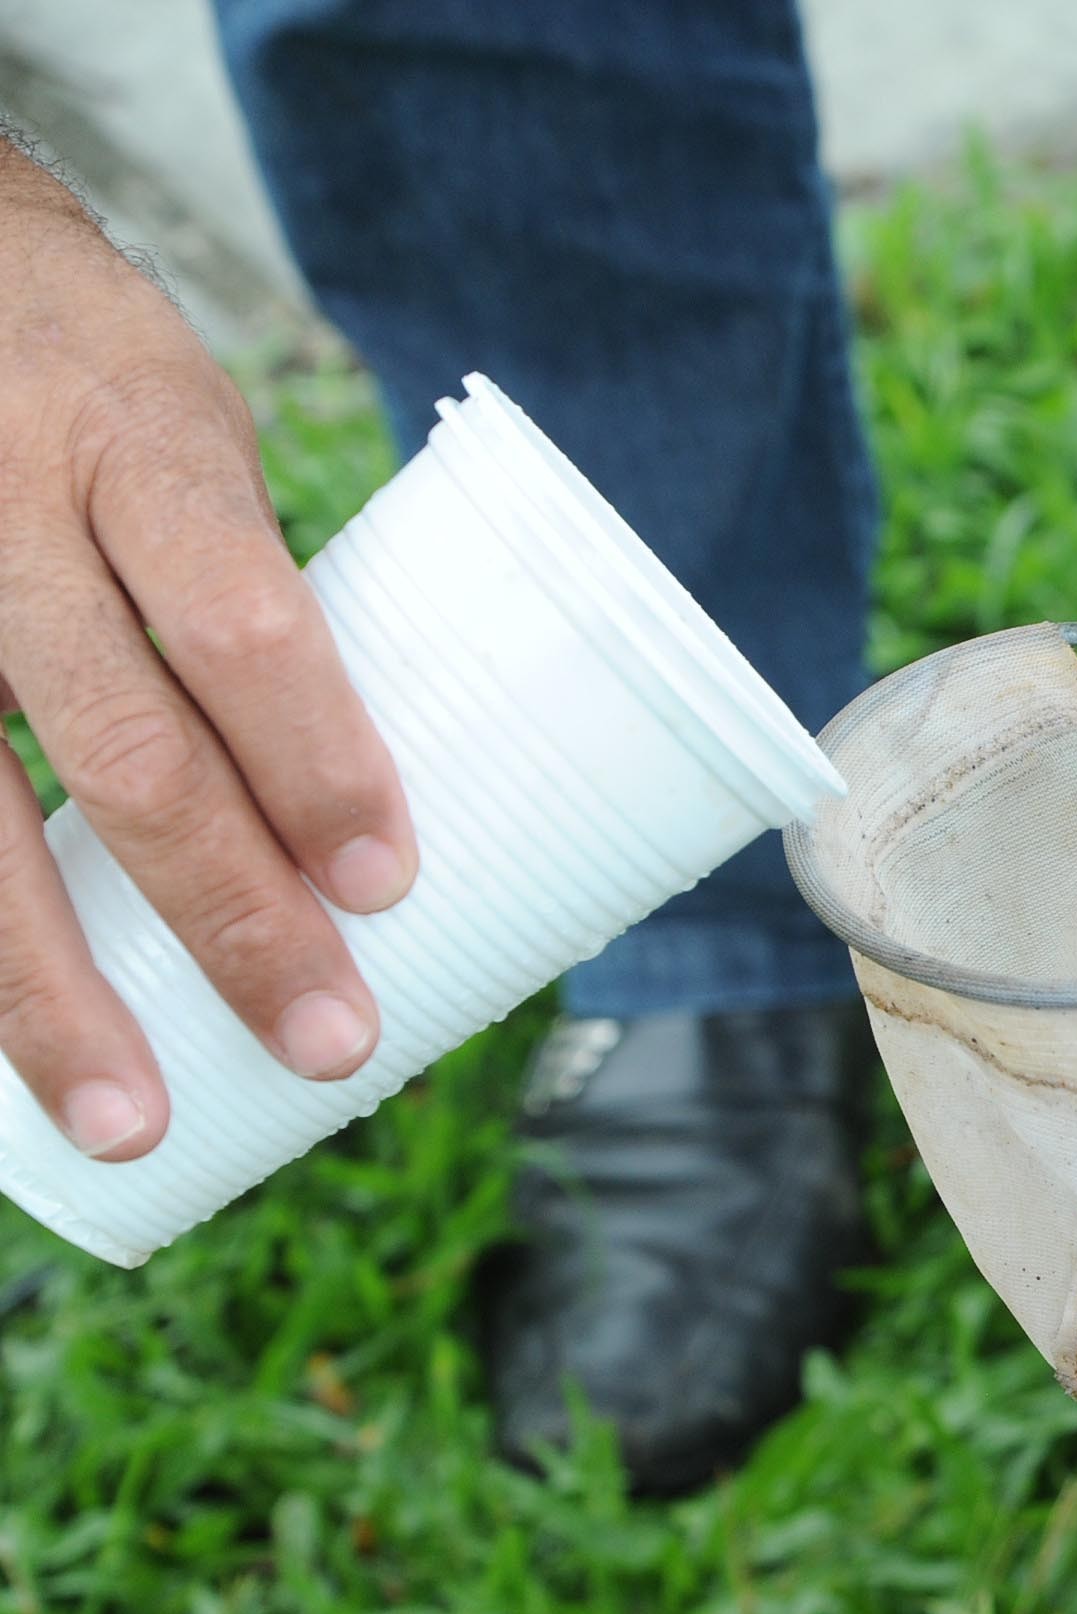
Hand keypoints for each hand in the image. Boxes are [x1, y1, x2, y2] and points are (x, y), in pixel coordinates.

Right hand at [0, 147, 414, 1160]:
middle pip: (120, 748)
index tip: (387, 881)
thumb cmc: (92, 381)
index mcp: (136, 445)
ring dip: (45, 991)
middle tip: (324, 1041)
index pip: (237, 618)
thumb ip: (246, 596)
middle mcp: (3, 513)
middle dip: (226, 916)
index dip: (313, 758)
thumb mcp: (196, 436)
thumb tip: (361, 806)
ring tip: (123, 1118)